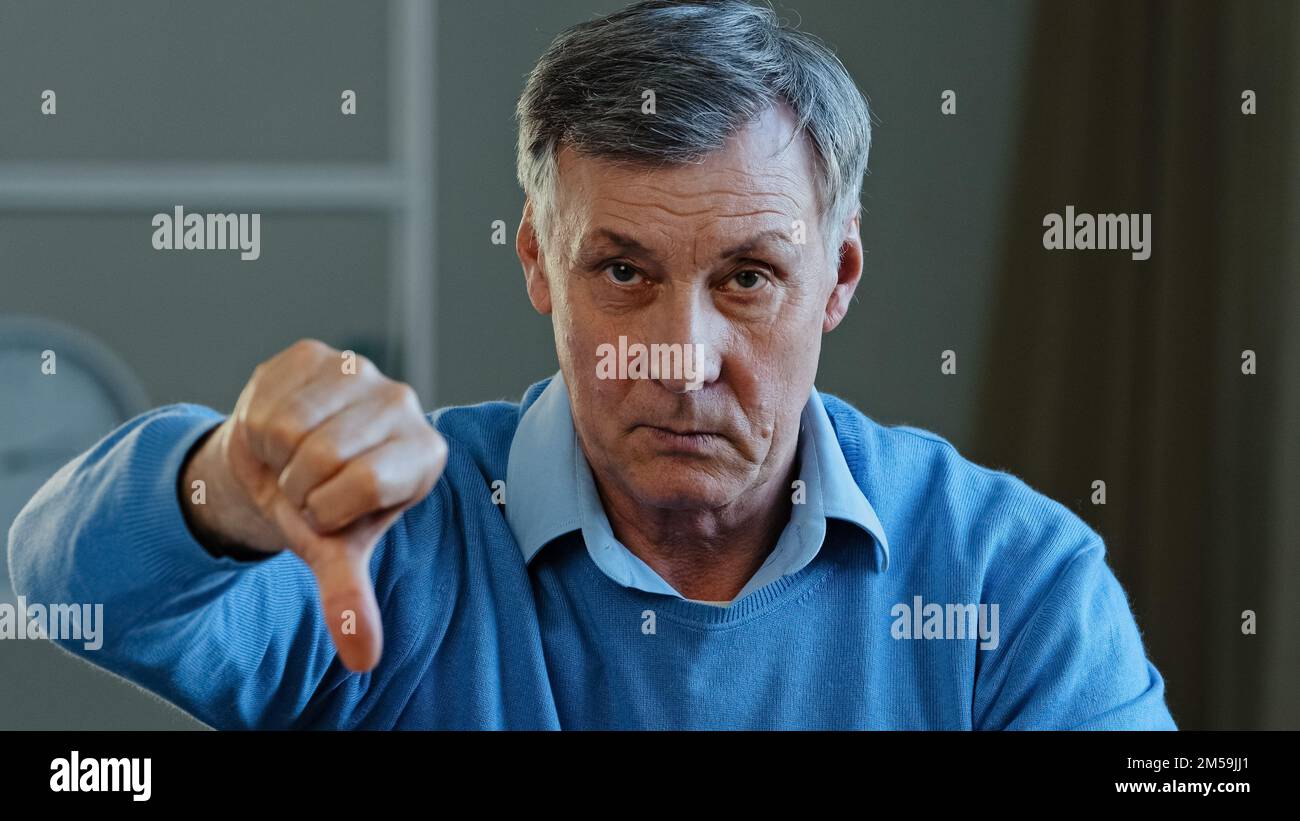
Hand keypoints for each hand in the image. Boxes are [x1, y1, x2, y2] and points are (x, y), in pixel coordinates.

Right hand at [181, 339, 446, 671]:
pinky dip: (259, 420)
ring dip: (277, 454)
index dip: (328, 507)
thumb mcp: (336, 552)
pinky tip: (278, 428)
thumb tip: (363, 659)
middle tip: (307, 484)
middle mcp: (404, 405)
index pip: (365, 482)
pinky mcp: (316, 353)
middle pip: (324, 453)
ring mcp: (361, 371)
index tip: (329, 509)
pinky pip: (269, 395)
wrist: (277, 467)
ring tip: (292, 456)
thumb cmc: (321, 509)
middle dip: (300, 483)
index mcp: (424, 454)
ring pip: (292, 423)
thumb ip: (351, 599)